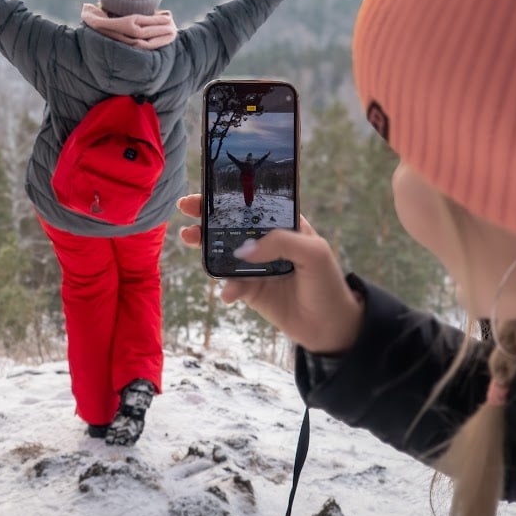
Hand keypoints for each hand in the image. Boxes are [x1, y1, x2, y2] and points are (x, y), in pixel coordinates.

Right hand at [176, 194, 362, 354]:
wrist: (330, 327)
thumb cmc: (327, 282)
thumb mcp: (313, 252)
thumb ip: (281, 242)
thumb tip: (243, 249)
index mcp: (284, 225)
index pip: (254, 204)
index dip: (231, 195)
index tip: (208, 188)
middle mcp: (267, 242)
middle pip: (232, 224)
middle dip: (207, 214)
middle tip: (185, 206)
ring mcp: (256, 266)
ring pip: (224, 251)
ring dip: (204, 244)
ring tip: (187, 237)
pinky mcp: (250, 290)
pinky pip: (230, 284)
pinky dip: (226, 287)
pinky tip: (230, 294)